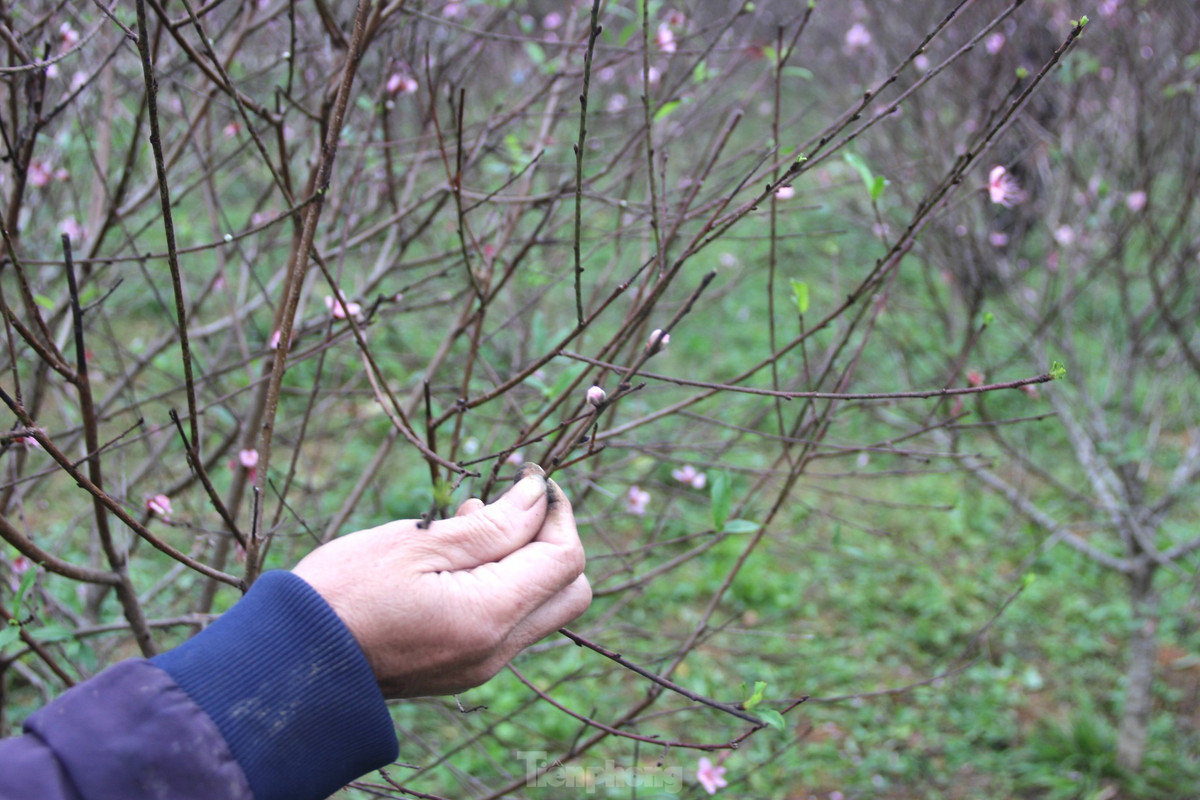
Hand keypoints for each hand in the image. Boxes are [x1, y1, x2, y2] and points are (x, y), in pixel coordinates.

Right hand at [292, 466, 590, 697]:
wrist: (289, 661)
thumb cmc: (343, 593)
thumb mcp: (418, 543)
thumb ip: (492, 524)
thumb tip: (541, 495)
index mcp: (489, 617)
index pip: (564, 559)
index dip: (557, 511)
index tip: (530, 478)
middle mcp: (496, 650)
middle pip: (569, 590)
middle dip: (551, 540)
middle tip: (508, 505)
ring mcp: (482, 666)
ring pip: (542, 608)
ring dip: (524, 561)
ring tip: (468, 523)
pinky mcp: (464, 669)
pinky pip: (509, 624)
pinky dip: (501, 586)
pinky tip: (456, 558)